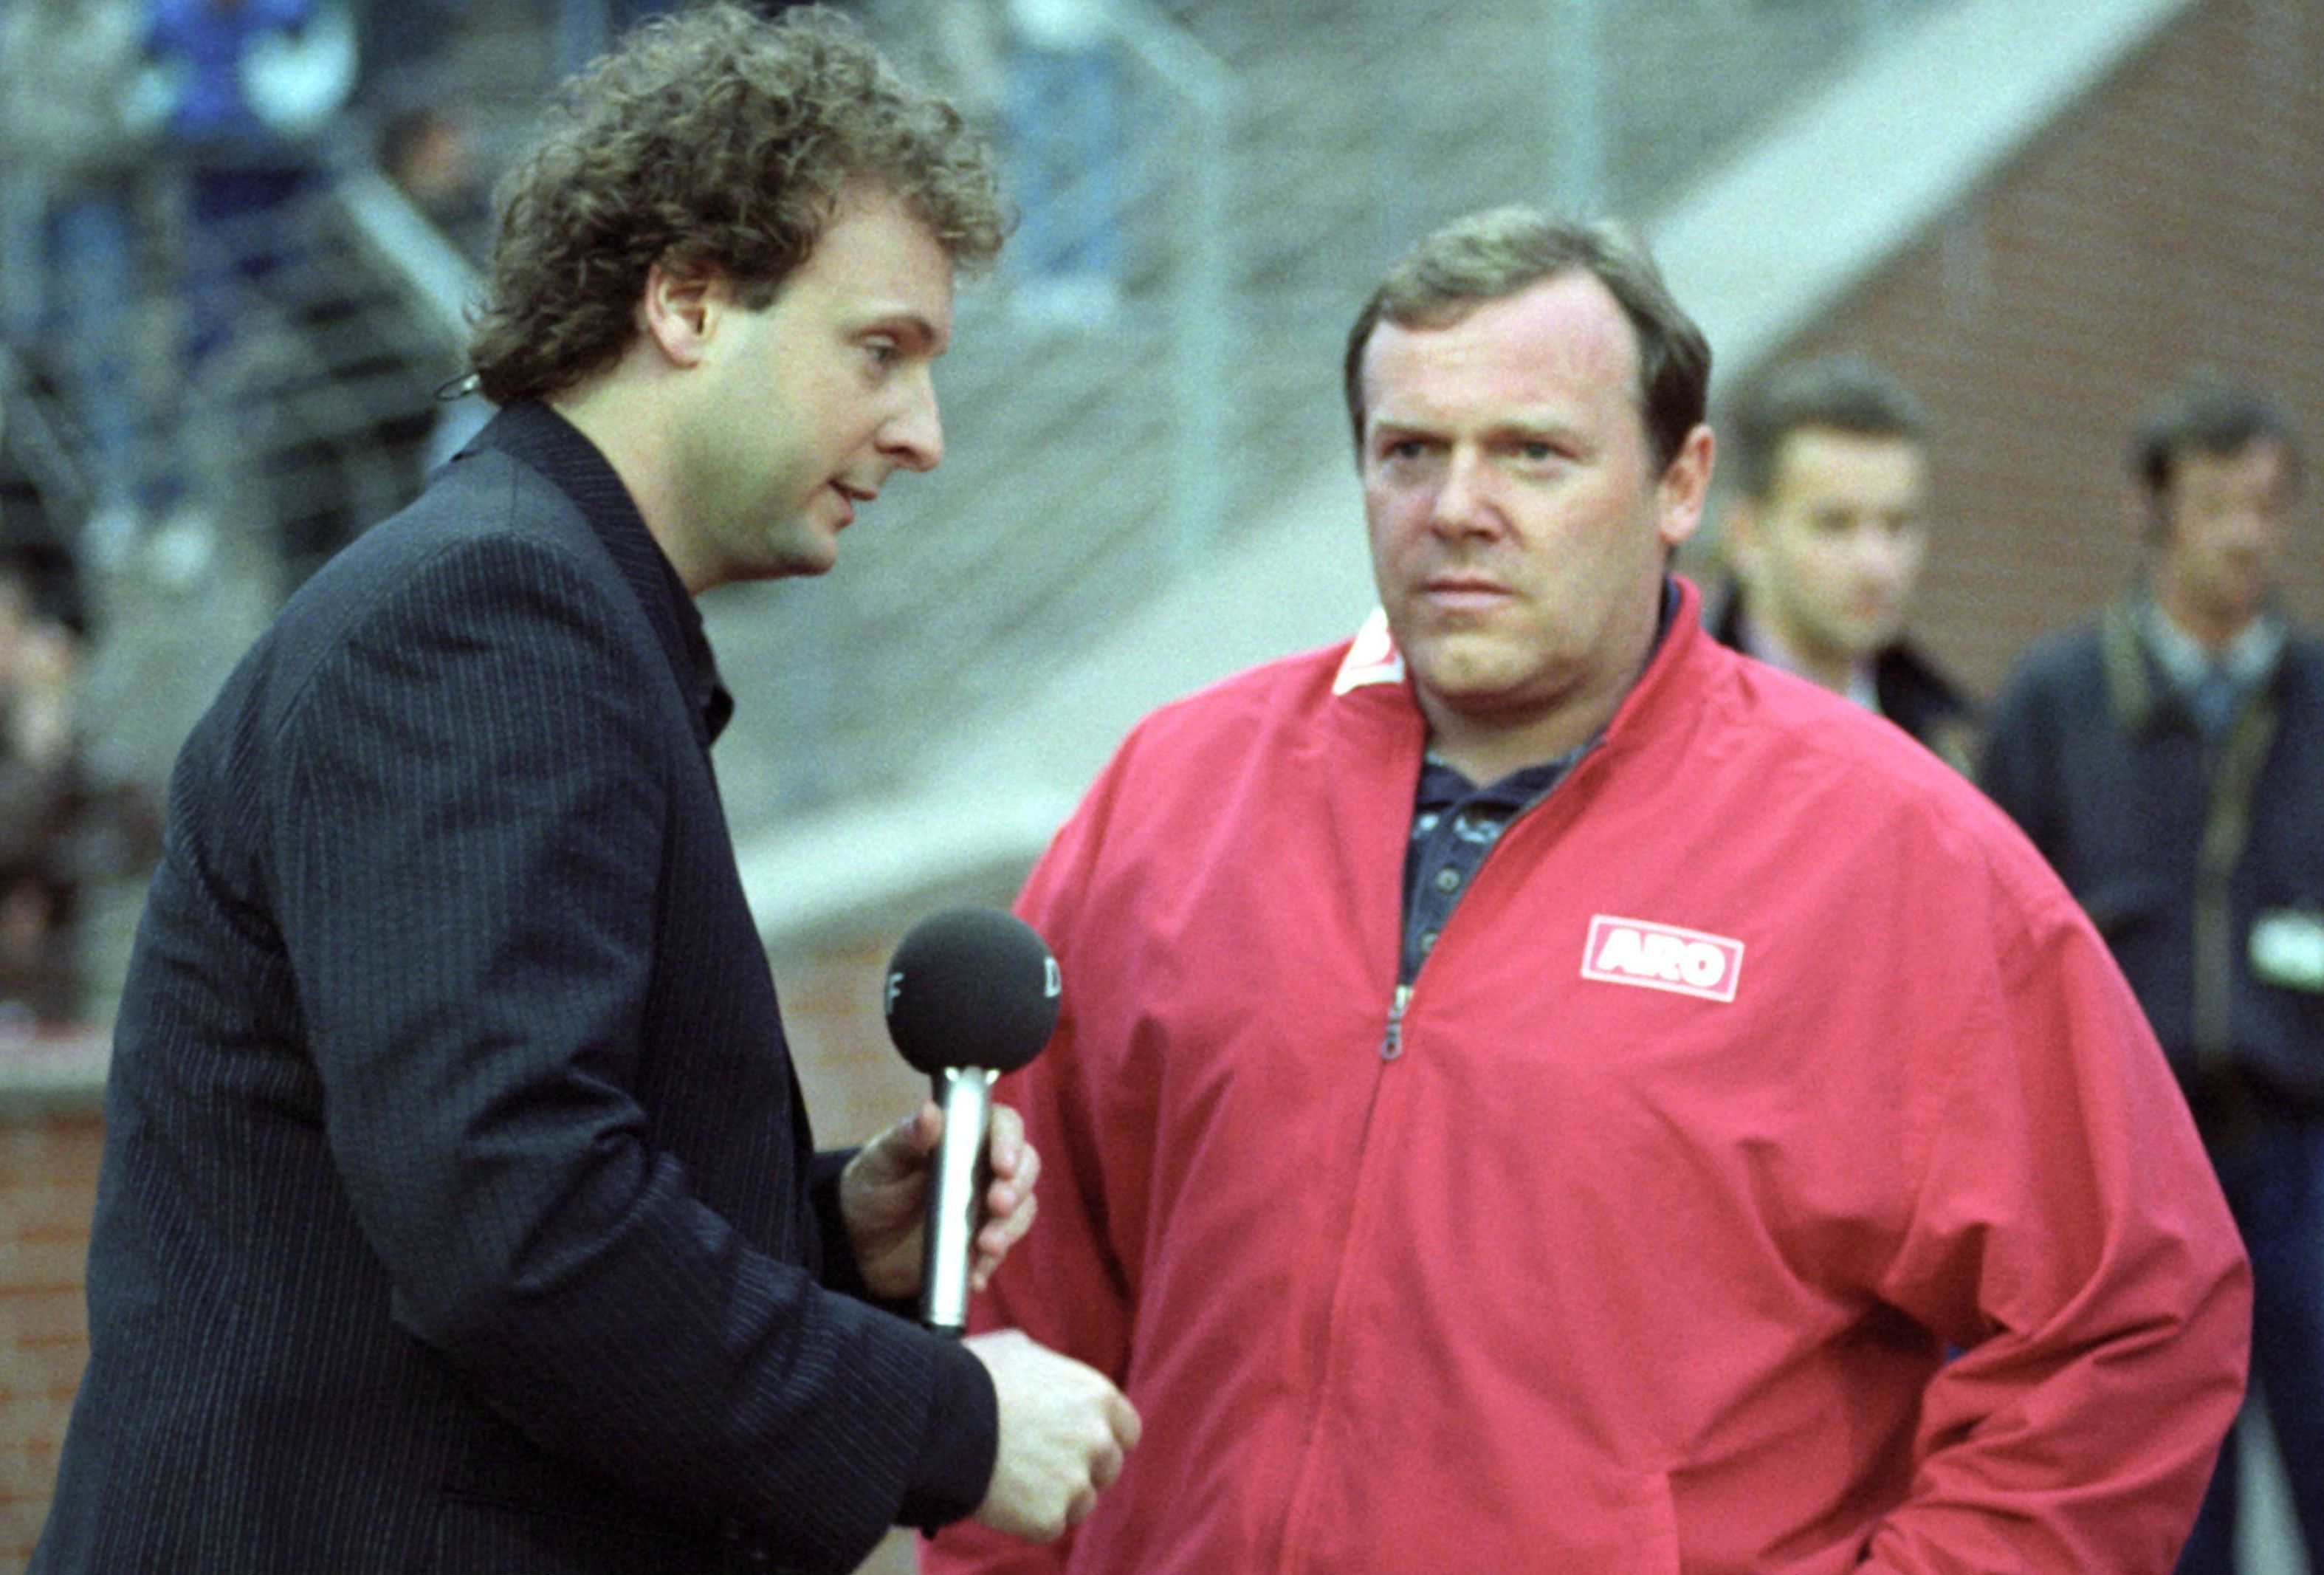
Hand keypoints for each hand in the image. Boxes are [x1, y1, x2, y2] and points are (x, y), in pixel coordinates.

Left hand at [839, 1100, 1039, 1301]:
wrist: (860, 1243)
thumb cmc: (873, 1186)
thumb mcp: (882, 1160)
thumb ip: (907, 1137)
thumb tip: (930, 1111)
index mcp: (964, 1135)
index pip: (1003, 1125)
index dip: (1010, 1141)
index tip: (1002, 1164)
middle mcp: (984, 1165)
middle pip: (1025, 1165)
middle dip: (1017, 1186)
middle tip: (998, 1204)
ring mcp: (987, 1204)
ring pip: (1022, 1208)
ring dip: (1010, 1226)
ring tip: (986, 1245)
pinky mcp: (983, 1239)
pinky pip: (1002, 1248)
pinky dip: (992, 1262)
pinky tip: (975, 1274)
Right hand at [965, 1329, 1139, 1541]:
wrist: (936, 1417)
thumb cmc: (969, 1375)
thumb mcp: (1017, 1349)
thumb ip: (1046, 1366)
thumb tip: (1040, 1368)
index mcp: (1098, 1396)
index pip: (1126, 1430)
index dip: (1103, 1437)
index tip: (1081, 1443)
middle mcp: (1097, 1439)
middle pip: (1107, 1468)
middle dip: (1081, 1468)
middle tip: (1042, 1464)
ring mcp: (1075, 1482)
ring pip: (1081, 1502)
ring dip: (1055, 1496)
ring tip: (1013, 1477)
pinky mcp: (1048, 1518)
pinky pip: (1048, 1525)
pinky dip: (1027, 1518)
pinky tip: (1001, 1495)